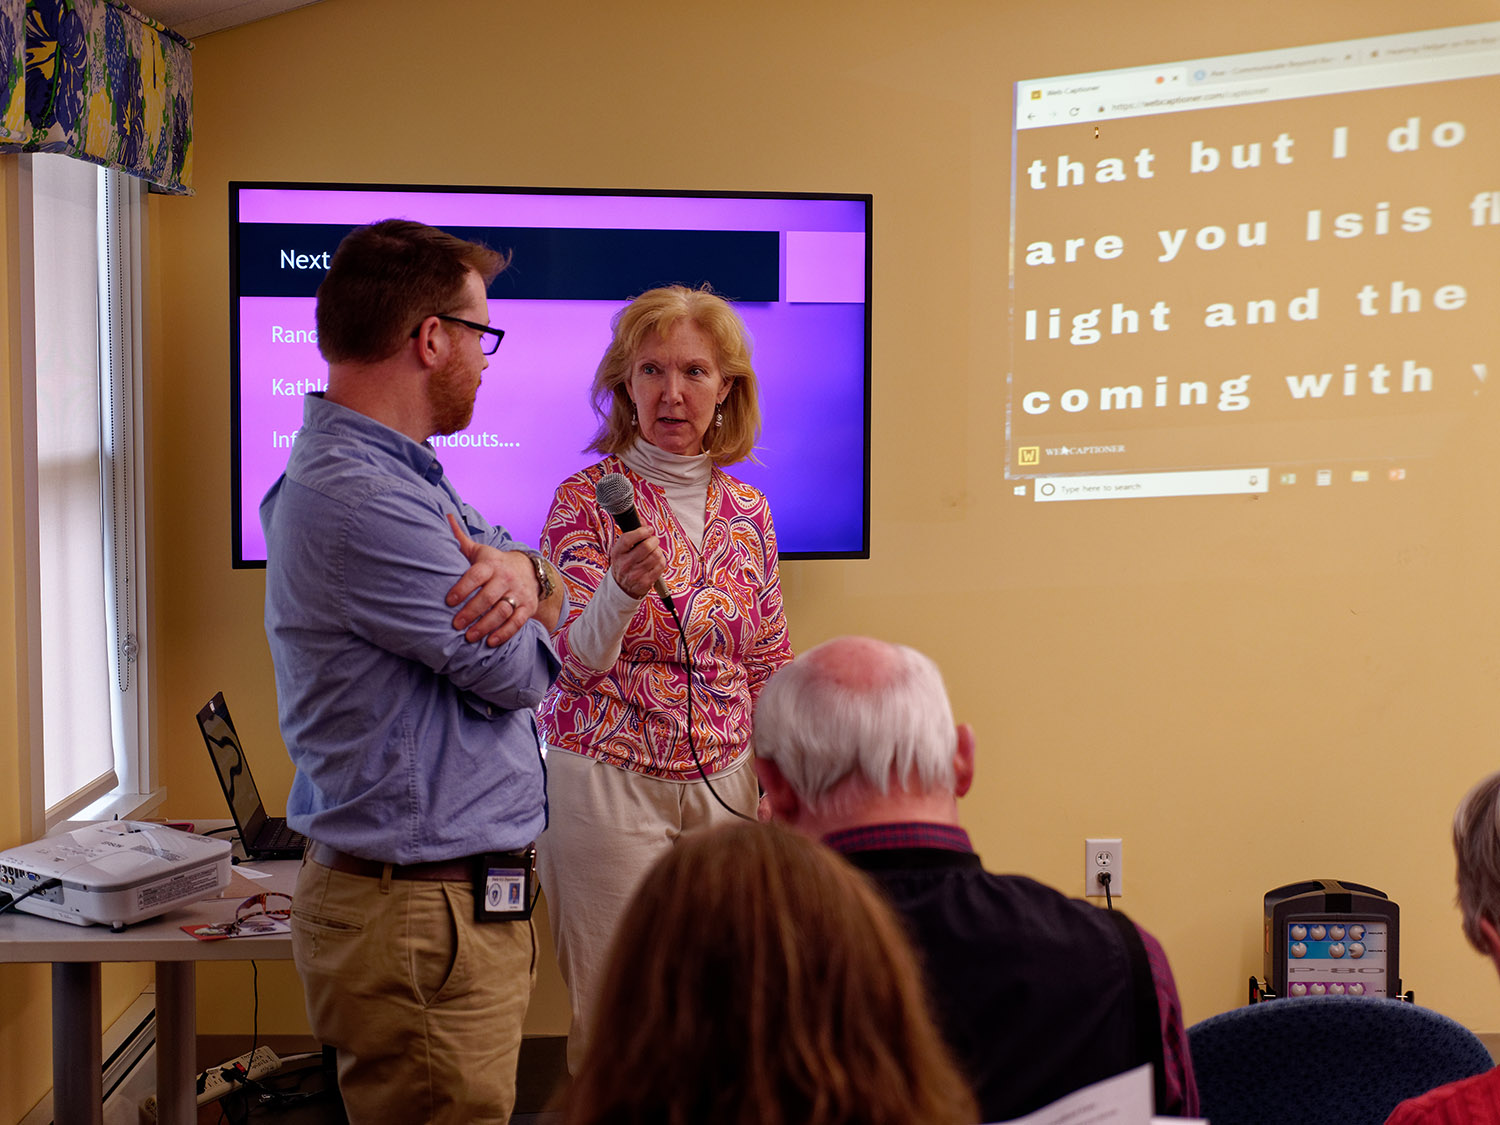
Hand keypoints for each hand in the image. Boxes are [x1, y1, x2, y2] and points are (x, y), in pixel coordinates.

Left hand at [445, 514, 539, 646]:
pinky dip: (504, 633)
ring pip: (502, 611)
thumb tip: (445, 516)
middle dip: (471, 612)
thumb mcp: (480, 551)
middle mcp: (506, 578)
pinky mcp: (528, 607)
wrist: (529, 570)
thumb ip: (460, 539)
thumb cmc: (495, 563)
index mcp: (491, 564)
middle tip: (455, 624)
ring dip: (486, 625)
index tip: (448, 602)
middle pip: (488, 596)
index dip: (462, 588)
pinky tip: (490, 642)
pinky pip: (517, 622)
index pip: (476, 575)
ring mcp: (519, 593)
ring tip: (469, 637)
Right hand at [609, 525, 666, 599]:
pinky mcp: (645, 582)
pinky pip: (660, 566)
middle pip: (646, 546)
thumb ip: (632, 534)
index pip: (628, 538)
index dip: (641, 531)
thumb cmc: (624, 563)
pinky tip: (656, 561)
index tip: (648, 529)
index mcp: (617, 553)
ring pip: (656, 555)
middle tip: (653, 540)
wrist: (622, 587)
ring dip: (658, 550)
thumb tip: (642, 520)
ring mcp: (635, 574)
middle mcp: (624, 564)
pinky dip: (661, 560)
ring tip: (654, 551)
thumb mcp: (622, 549)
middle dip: (654, 540)